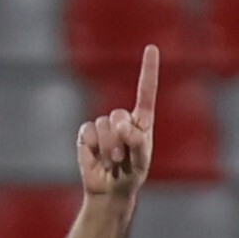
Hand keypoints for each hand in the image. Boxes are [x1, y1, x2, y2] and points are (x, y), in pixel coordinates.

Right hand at [77, 46, 158, 200]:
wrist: (110, 189)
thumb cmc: (132, 174)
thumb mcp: (141, 162)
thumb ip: (138, 142)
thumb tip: (122, 125)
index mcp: (141, 121)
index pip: (145, 92)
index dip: (148, 70)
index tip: (152, 48)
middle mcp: (122, 119)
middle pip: (118, 115)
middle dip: (119, 139)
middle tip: (121, 158)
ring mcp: (103, 125)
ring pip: (102, 125)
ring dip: (107, 147)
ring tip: (112, 161)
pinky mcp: (86, 133)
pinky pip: (87, 132)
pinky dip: (92, 147)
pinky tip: (97, 158)